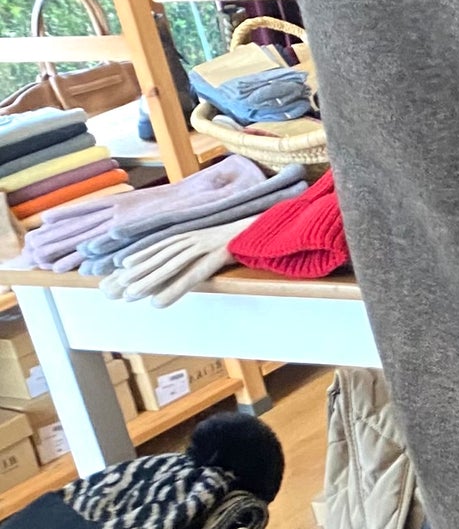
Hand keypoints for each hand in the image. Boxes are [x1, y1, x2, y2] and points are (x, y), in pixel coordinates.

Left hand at [103, 219, 257, 306]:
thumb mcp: (223, 239)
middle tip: (112, 288)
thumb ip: (207, 246)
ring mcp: (207, 244)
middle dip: (134, 273)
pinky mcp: (220, 254)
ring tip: (129, 297)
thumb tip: (196, 257)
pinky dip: (174, 289)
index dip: (139, 256)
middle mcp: (196, 237)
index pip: (161, 245)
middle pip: (159, 257)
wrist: (275, 224)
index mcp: (195, 232)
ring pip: (170, 265)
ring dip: (148, 282)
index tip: (118, 268)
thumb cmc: (250, 234)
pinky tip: (159, 303)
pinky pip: (192, 275)